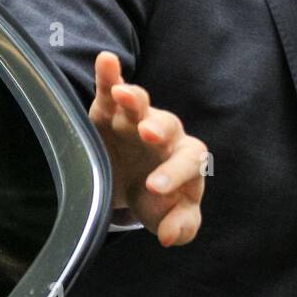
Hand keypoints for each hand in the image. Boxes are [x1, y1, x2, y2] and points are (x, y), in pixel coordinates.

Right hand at [89, 51, 207, 245]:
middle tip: (148, 133)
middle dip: (158, 127)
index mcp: (184, 160)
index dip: (175, 173)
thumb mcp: (169, 215)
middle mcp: (164, 136)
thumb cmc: (157, 198)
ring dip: (133, 98)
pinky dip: (110, 75)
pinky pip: (112, 89)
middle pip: (168, 125)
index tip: (154, 188)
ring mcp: (137, 120)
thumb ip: (180, 225)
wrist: (133, 182)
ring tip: (124, 95)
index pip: (189, 161)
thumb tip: (172, 236)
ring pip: (140, 105)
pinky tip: (106, 60)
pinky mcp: (110, 111)